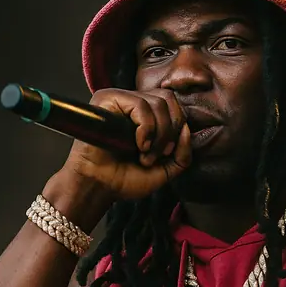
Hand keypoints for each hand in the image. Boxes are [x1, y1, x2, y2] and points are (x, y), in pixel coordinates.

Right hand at [61, 88, 191, 199]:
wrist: (99, 187)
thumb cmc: (124, 178)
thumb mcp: (165, 170)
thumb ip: (183, 153)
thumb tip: (186, 129)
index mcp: (145, 114)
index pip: (173, 104)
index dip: (178, 126)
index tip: (168, 152)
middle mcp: (132, 103)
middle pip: (169, 99)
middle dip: (170, 130)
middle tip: (159, 153)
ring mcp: (120, 99)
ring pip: (157, 103)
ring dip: (159, 133)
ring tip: (145, 153)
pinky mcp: (107, 100)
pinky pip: (140, 105)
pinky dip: (146, 128)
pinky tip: (138, 144)